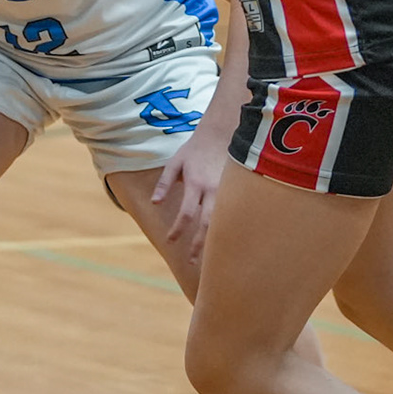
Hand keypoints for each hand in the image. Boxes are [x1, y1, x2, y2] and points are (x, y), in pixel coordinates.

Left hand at [151, 130, 226, 267]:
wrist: (222, 132)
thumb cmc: (195, 148)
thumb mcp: (175, 162)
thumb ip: (164, 183)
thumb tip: (155, 203)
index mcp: (196, 183)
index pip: (186, 213)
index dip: (178, 229)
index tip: (170, 240)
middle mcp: (213, 190)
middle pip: (206, 223)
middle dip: (199, 244)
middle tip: (191, 262)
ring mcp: (228, 191)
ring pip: (222, 222)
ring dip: (214, 241)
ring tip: (209, 259)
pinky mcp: (237, 191)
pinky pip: (233, 214)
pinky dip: (227, 229)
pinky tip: (225, 242)